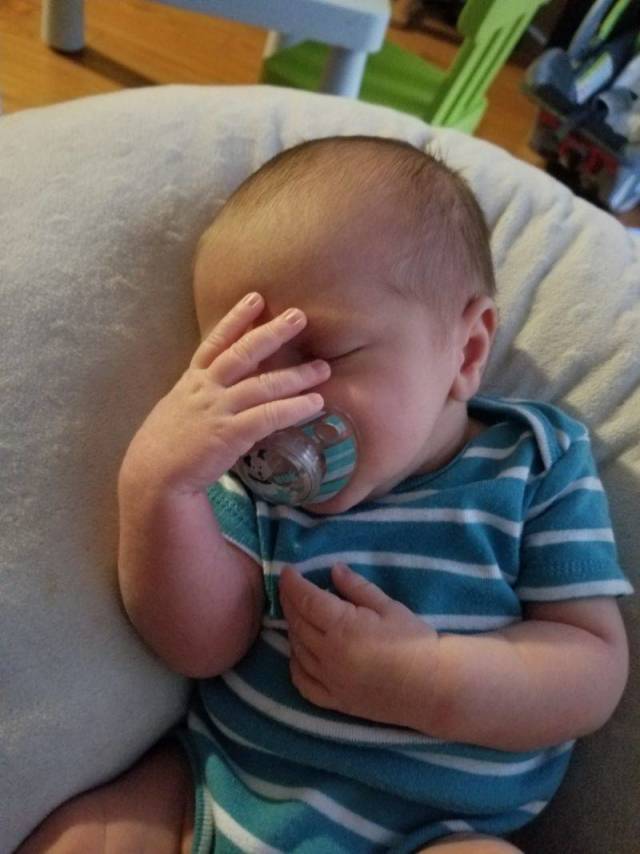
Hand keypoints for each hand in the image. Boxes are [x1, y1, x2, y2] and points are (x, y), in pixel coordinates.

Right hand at [121, 292, 330, 494]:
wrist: (152, 478)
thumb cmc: (165, 447)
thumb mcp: (177, 410)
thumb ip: (200, 395)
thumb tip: (220, 388)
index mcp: (192, 381)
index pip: (216, 342)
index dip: (237, 318)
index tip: (257, 298)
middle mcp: (205, 389)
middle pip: (243, 354)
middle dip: (272, 333)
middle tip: (299, 316)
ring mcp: (218, 410)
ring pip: (262, 385)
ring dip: (296, 375)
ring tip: (323, 368)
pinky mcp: (229, 434)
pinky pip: (268, 417)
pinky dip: (293, 408)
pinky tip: (315, 404)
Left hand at [280, 564, 439, 728]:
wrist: (434, 687)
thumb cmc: (415, 642)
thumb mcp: (389, 607)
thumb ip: (357, 588)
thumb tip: (334, 569)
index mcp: (342, 627)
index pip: (306, 601)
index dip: (293, 584)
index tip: (287, 571)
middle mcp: (329, 655)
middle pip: (297, 623)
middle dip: (290, 601)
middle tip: (289, 587)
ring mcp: (330, 681)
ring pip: (297, 651)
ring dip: (292, 629)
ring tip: (297, 614)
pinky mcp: (335, 702)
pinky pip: (304, 683)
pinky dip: (296, 665)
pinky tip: (299, 653)